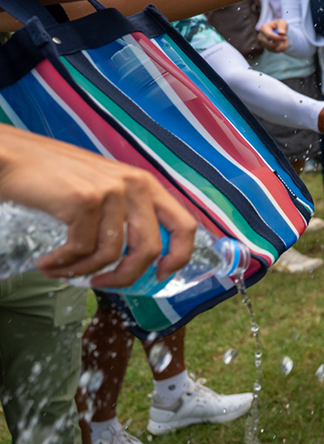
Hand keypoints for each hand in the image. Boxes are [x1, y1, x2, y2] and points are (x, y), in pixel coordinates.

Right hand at [0, 127, 194, 287]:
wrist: (14, 159)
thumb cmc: (56, 180)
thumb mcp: (104, 192)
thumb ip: (126, 217)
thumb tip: (144, 261)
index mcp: (147, 184)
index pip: (185, 225)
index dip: (179, 257)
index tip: (160, 275)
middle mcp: (135, 184)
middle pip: (150, 250)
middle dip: (125, 277)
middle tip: (101, 284)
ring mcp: (111, 190)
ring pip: (111, 255)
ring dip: (83, 272)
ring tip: (61, 270)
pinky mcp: (85, 199)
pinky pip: (81, 250)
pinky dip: (62, 264)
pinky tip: (47, 263)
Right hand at [257, 18, 288, 52]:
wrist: (279, 31)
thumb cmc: (280, 25)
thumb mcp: (282, 22)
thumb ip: (282, 25)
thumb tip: (281, 32)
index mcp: (263, 28)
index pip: (269, 36)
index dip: (278, 38)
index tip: (285, 37)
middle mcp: (261, 36)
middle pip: (271, 44)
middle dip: (280, 42)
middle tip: (285, 38)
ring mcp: (263, 43)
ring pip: (274, 49)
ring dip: (282, 45)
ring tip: (283, 39)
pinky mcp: (267, 48)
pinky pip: (276, 51)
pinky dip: (281, 48)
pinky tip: (281, 42)